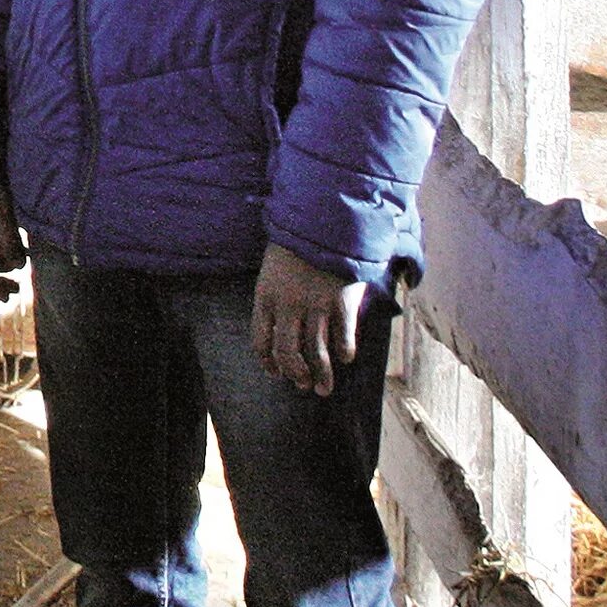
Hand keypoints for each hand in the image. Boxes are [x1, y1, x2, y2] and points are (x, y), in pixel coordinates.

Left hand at [250, 243, 364, 396]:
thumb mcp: (273, 271)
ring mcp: (316, 304)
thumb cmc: (295, 245)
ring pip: (317, 352)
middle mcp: (288, 305)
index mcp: (265, 297)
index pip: (261, 341)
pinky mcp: (341, 300)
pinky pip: (343, 336)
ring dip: (321, 374)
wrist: (322, 217)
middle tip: (304, 386)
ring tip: (324, 388)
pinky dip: (345, 351)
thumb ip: (277, 300)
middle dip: (296, 375)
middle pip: (288, 353)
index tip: (276, 373)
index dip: (269, 362)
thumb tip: (284, 332)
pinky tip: (345, 358)